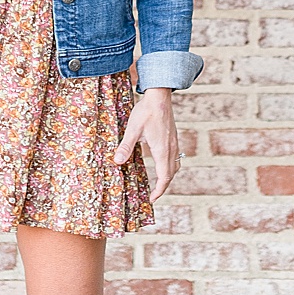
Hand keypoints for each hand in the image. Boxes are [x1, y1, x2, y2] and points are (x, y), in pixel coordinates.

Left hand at [114, 86, 180, 200]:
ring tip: (159, 182)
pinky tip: (161, 162)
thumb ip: (126, 146)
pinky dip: (170, 166)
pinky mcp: (173, 137)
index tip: (152, 199)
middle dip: (163, 186)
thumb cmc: (146, 112)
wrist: (160, 96)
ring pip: (175, 165)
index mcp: (162, 151)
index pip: (164, 177)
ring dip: (168, 176)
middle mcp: (170, 149)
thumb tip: (118, 162)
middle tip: (154, 194)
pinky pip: (175, 157)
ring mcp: (174, 142)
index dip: (159, 191)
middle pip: (171, 174)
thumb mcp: (133, 129)